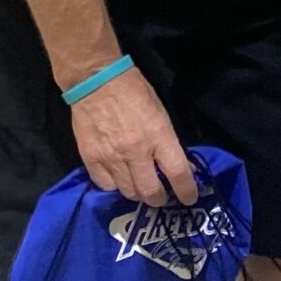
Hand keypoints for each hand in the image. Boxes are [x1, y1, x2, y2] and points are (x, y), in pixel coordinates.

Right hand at [69, 64, 199, 206]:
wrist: (96, 81)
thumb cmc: (135, 92)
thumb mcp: (161, 114)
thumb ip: (169, 142)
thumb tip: (181, 165)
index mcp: (159, 136)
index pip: (178, 173)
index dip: (186, 191)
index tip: (189, 199)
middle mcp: (136, 152)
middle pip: (151, 192)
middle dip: (159, 199)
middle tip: (161, 197)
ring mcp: (112, 157)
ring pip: (128, 192)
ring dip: (137, 193)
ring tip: (139, 186)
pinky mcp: (91, 159)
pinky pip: (106, 185)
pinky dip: (114, 186)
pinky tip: (118, 178)